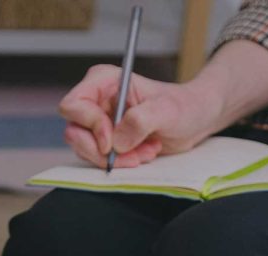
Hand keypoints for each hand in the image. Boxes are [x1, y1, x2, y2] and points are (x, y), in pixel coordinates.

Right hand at [58, 64, 219, 168]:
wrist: (194, 120)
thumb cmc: (183, 107)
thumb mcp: (167, 110)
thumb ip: (141, 120)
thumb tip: (117, 141)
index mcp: (103, 81)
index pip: (73, 106)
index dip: (90, 126)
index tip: (113, 142)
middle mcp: (95, 100)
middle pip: (74, 132)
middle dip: (102, 151)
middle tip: (132, 154)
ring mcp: (97, 121)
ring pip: (84, 149)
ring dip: (115, 159)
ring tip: (143, 152)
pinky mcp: (104, 140)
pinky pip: (97, 158)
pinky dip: (120, 163)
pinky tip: (141, 154)